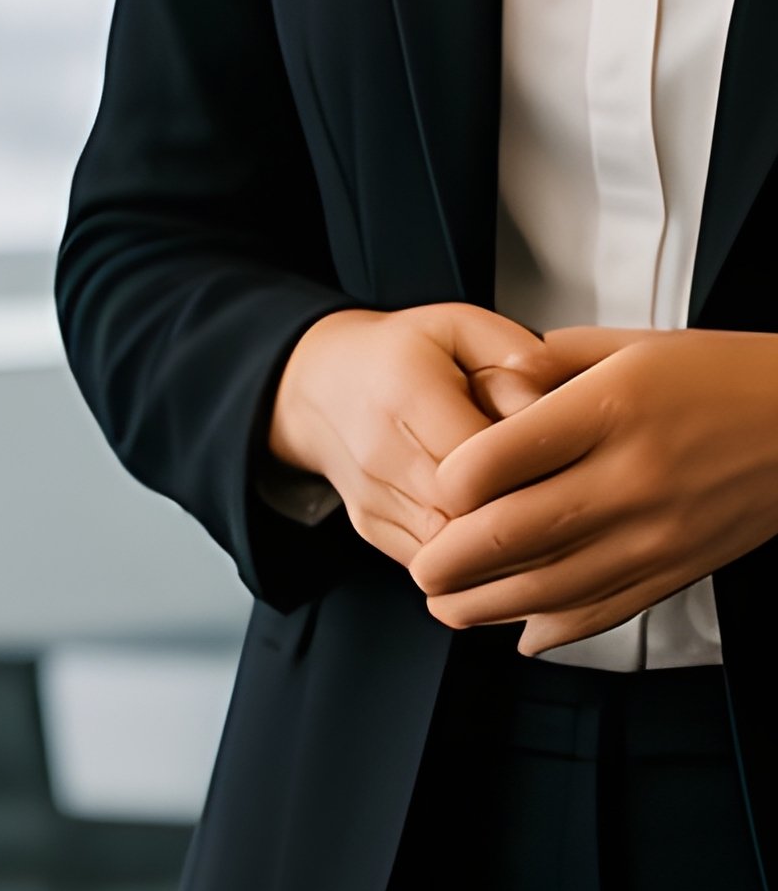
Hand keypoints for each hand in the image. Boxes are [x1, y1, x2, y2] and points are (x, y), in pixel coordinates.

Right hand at [267, 303, 560, 567]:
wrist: (321, 384)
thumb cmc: (400, 354)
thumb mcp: (459, 325)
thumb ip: (513, 350)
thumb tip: (558, 395)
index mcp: (406, 391)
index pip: (483, 456)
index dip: (533, 466)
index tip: (569, 460)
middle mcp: (380, 450)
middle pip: (469, 511)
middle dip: (524, 514)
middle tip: (566, 499)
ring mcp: (372, 496)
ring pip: (453, 552)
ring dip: (502, 548)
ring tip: (541, 524)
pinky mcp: (370, 527)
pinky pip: (433, 565)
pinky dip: (472, 563)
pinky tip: (502, 541)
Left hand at [410, 327, 777, 654]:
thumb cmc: (718, 377)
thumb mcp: (627, 344)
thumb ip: (550, 360)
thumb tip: (490, 378)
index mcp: (609, 409)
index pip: (503, 457)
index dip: (451, 481)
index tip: (430, 486)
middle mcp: (631, 476)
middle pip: (516, 533)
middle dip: (451, 560)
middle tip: (419, 568)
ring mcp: (658, 532)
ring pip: (554, 587)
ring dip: (488, 606)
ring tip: (447, 604)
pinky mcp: (680, 569)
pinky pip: (608, 610)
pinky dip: (557, 628)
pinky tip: (520, 631)